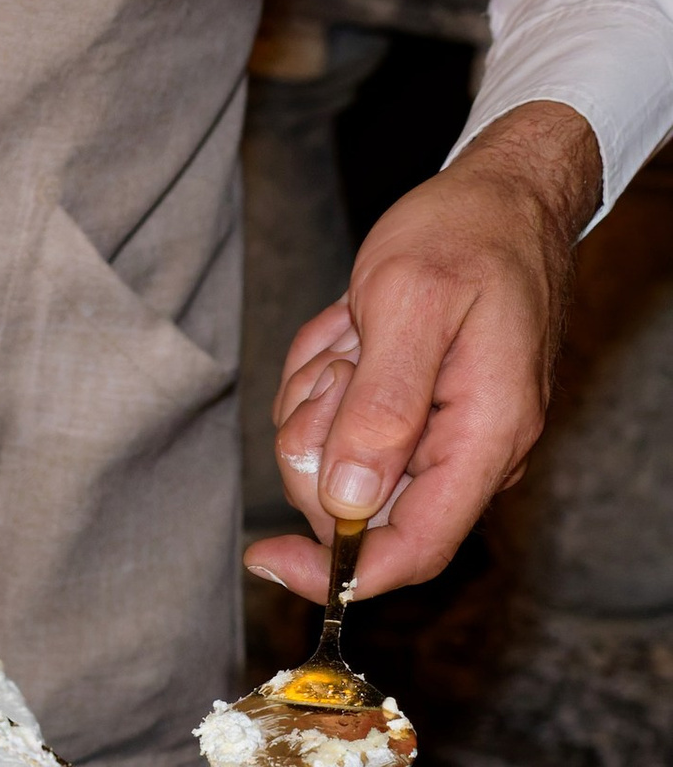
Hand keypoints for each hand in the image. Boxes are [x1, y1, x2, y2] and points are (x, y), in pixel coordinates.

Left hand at [245, 101, 594, 606]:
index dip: (336, 572)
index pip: (414, 552)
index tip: (265, 557)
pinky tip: (353, 334)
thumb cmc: (466, 234)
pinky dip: (326, 380)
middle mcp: (470, 453)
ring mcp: (442, 438)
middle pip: (354, 507)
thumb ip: (382, 407)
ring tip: (353, 335)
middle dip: (318, 438)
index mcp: (485, 437)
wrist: (501, 194)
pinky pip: (338, 425)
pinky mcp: (415, 418)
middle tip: (338, 362)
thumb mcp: (409, 302)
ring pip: (334, 464)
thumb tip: (347, 503)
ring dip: (319, 398)